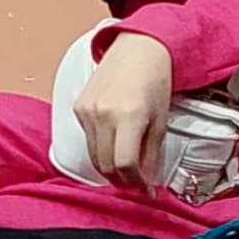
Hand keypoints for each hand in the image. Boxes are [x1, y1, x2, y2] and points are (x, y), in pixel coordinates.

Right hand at [74, 33, 174, 189]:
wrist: (137, 49)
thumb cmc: (154, 81)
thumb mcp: (161, 120)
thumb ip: (151, 154)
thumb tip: (147, 184)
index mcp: (128, 115)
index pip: (125, 163)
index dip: (135, 183)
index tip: (145, 190)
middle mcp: (102, 113)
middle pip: (106, 164)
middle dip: (122, 181)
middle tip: (136, 186)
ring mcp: (86, 110)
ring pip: (93, 156)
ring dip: (109, 170)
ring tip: (126, 172)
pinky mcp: (77, 107)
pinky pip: (87, 140)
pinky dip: (100, 150)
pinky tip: (114, 146)